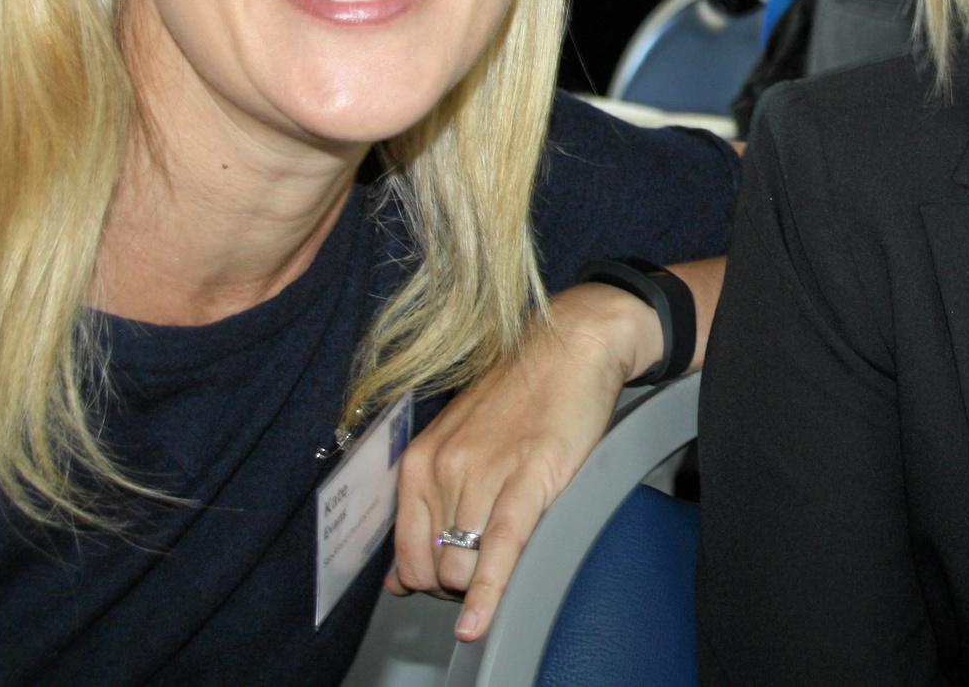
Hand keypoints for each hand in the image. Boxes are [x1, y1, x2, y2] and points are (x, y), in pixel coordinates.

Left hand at [387, 282, 656, 640]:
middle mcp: (442, 468)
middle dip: (456, 586)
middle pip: (434, 569)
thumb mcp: (458, 443)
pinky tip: (478, 623)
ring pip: (463, 568)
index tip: (452, 578)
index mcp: (420, 461)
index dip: (428, 580)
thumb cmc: (521, 394)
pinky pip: (500, 550)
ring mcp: (483, 473)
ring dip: (480, 585)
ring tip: (505, 566)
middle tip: (486, 571)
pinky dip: (488, 594)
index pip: (406, 555)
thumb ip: (426, 506)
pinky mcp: (528, 477)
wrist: (571, 346)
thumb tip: (398, 580)